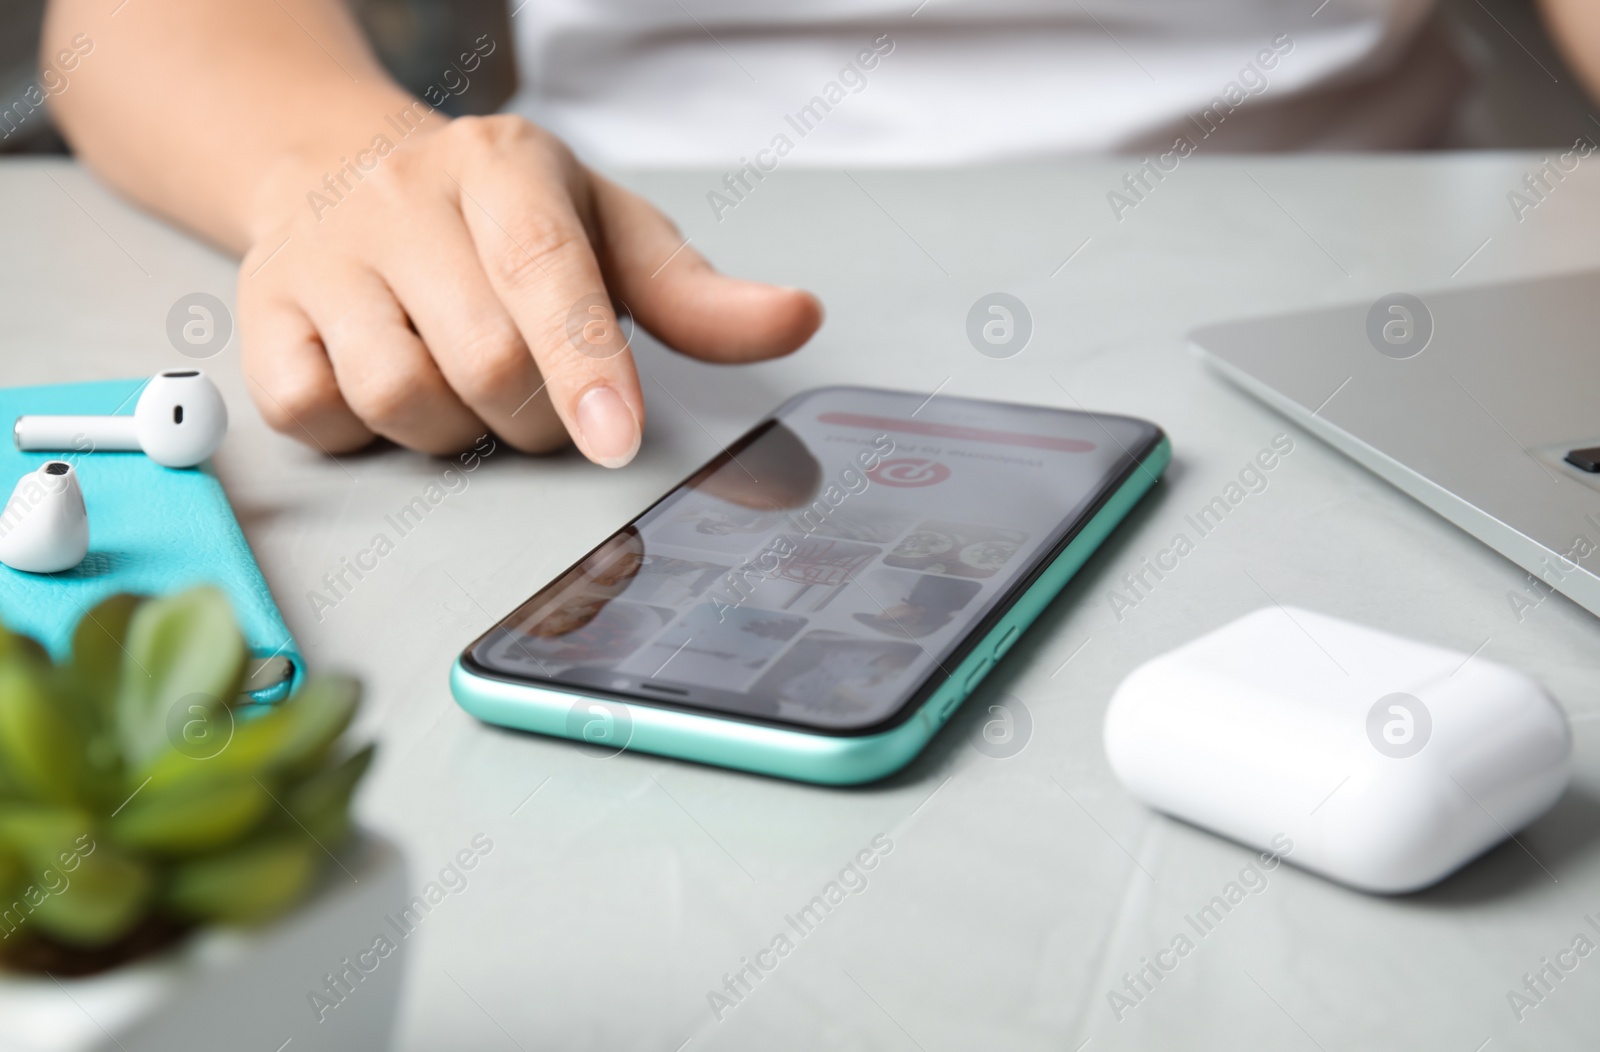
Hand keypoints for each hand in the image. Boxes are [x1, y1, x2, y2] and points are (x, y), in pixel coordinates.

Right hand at [237, 113, 821, 464]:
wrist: (343, 170)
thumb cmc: (500, 220)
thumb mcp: (607, 234)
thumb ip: (695, 294)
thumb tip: (797, 320)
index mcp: (504, 167)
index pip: (548, 271)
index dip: (586, 363)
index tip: (616, 440)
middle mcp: (403, 198)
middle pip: (482, 360)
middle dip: (531, 417)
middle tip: (540, 399)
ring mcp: (321, 255)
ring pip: (398, 398)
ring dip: (452, 431)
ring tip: (462, 385)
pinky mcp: (261, 313)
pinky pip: (314, 415)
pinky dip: (362, 432)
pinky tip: (385, 383)